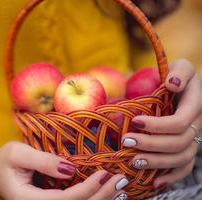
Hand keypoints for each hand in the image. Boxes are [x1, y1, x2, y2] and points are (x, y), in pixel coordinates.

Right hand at [0, 142, 128, 199]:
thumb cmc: (4, 160)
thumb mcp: (18, 154)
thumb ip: (42, 161)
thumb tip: (70, 169)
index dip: (87, 189)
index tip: (104, 173)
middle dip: (101, 197)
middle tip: (121, 180)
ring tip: (120, 187)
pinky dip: (92, 198)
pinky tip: (105, 192)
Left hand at [121, 59, 201, 188]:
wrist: (184, 89)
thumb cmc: (178, 77)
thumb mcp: (181, 67)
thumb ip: (180, 71)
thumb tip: (172, 84)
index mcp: (195, 106)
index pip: (179, 122)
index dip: (158, 126)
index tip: (134, 121)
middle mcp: (196, 125)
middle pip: (177, 143)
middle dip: (151, 145)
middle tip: (126, 141)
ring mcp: (192, 139)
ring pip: (180, 159)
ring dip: (157, 163)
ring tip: (134, 162)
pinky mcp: (187, 149)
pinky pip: (184, 168)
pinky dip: (170, 177)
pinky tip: (154, 183)